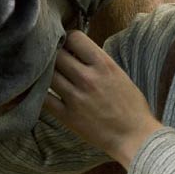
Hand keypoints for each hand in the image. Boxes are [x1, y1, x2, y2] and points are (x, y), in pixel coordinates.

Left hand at [44, 31, 162, 168]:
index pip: (75, 38)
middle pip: (58, 54)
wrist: (134, 136)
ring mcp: (76, 97)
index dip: (68, 39)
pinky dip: (40, 93)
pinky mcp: (67, 116)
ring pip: (48, 74)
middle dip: (56, 54)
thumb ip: (97, 61)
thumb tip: (76, 52)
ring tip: (50, 74)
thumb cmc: (131, 105)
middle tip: (56, 59)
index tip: (67, 44)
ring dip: (47, 72)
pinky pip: (44, 99)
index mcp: (104, 64)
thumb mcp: (118, 74)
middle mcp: (88, 78)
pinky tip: (42, 91)